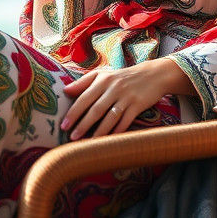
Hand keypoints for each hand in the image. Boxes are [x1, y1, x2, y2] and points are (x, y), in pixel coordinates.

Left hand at [60, 60, 188, 139]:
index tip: (64, 125)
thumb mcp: (103, 75)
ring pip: (110, 117)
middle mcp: (114, 88)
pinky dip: (117, 131)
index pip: (84, 98)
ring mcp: (126, 97)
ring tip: (88, 143)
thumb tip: (64, 91)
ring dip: (99, 132)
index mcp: (102, 80)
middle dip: (83, 125)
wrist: (152, 74)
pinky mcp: (138, 105)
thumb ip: (83, 82)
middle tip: (72, 137)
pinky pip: (126, 121)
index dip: (73, 112)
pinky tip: (110, 140)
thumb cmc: (122, 77)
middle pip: (96, 109)